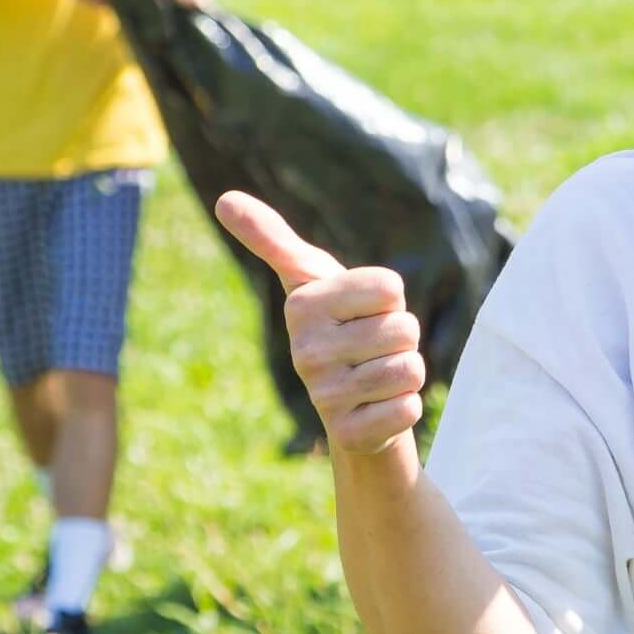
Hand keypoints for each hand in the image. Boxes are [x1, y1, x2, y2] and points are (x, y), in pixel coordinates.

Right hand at [216, 192, 427, 457]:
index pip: (389, 287)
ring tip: (377, 377)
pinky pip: (408, 408)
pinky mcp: (349, 435)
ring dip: (406, 372)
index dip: (388, 300)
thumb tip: (223, 199)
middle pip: (404, 327)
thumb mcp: (308, 277)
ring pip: (410, 368)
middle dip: (401, 338)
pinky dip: (406, 407)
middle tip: (371, 350)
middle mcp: (305, 353)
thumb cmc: (337, 328)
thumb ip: (272, 238)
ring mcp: (324, 398)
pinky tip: (380, 409)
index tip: (362, 313)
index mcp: (301, 307)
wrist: (349, 407)